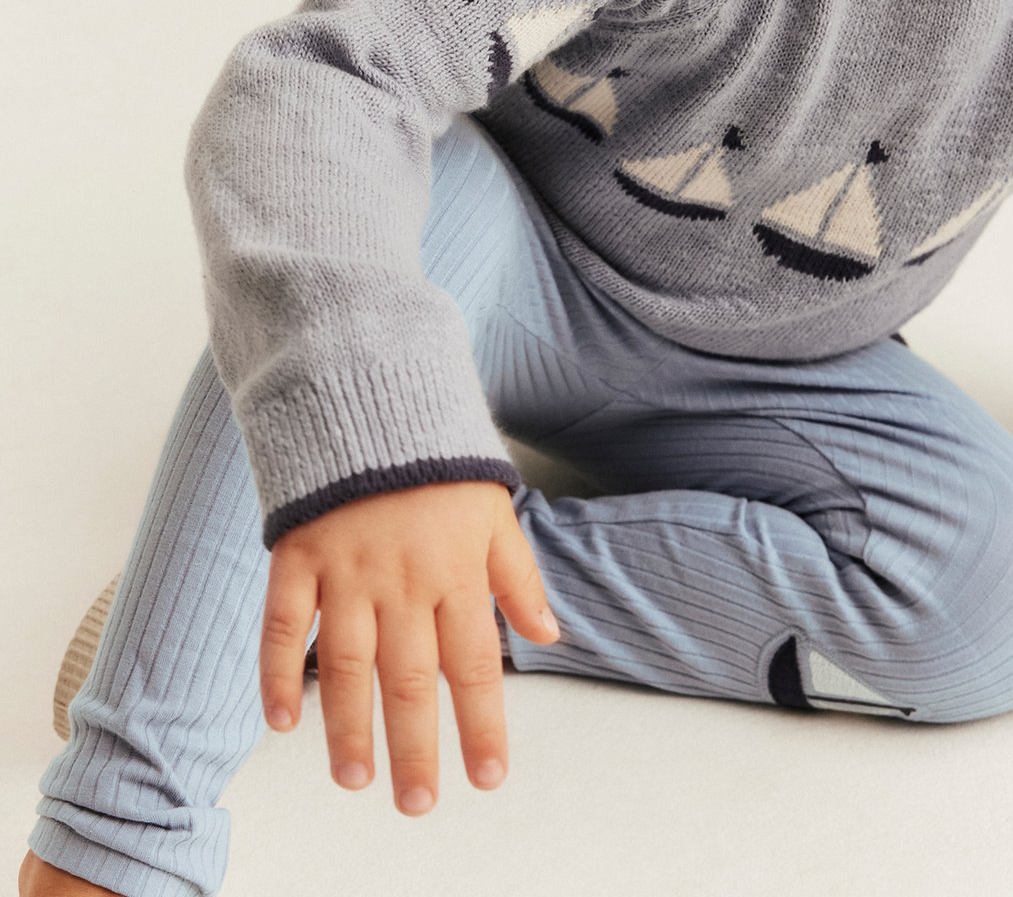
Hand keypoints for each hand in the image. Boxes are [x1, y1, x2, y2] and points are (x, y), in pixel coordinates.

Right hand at [258, 480, 561, 815]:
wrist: (373, 391)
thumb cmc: (440, 460)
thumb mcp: (495, 510)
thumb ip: (518, 577)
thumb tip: (549, 635)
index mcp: (456, 571)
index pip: (473, 665)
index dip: (482, 724)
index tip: (488, 777)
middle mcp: (403, 579)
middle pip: (410, 679)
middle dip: (415, 748)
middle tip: (417, 803)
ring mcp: (346, 568)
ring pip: (348, 665)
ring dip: (350, 728)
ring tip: (356, 780)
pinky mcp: (298, 553)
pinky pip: (286, 623)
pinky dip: (281, 673)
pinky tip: (283, 721)